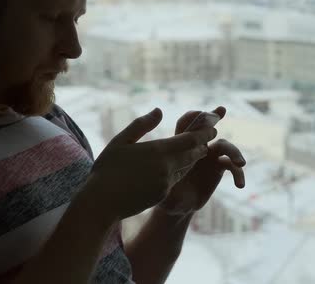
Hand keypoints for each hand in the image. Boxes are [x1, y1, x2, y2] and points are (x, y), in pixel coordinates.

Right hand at [82, 108, 217, 225]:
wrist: (102, 203)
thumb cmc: (107, 169)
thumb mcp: (120, 141)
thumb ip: (142, 125)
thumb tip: (159, 110)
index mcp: (158, 150)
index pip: (190, 139)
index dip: (203, 132)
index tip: (212, 126)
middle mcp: (167, 167)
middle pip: (193, 153)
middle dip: (202, 143)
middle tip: (210, 134)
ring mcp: (166, 182)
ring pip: (186, 167)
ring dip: (194, 157)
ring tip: (200, 148)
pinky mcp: (163, 194)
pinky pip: (176, 179)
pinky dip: (182, 170)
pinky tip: (182, 166)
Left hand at [158, 107, 246, 215]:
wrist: (178, 207)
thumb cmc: (165, 196)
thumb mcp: (162, 188)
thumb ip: (166, 180)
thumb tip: (165, 172)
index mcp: (180, 146)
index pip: (185, 126)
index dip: (192, 118)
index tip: (199, 114)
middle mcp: (196, 146)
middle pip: (207, 128)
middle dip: (214, 116)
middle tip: (221, 110)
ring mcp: (209, 156)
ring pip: (225, 146)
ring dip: (234, 151)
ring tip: (240, 163)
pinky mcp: (219, 168)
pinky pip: (232, 166)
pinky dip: (238, 173)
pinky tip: (240, 185)